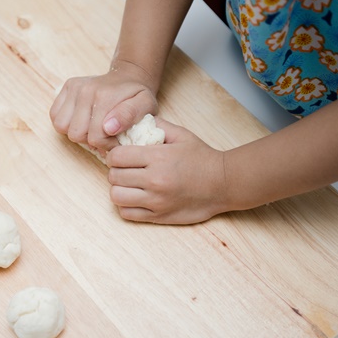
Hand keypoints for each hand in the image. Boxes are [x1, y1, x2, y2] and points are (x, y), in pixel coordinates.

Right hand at [49, 60, 157, 152]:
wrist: (129, 75)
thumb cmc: (137, 96)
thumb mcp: (145, 105)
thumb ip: (129, 116)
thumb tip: (108, 128)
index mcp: (104, 97)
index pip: (95, 137)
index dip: (106, 145)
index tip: (116, 140)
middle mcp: (85, 90)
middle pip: (76, 134)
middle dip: (90, 140)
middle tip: (103, 135)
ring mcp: (74, 87)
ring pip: (62, 127)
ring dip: (76, 132)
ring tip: (91, 128)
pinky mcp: (67, 87)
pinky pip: (54, 115)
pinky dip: (65, 123)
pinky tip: (81, 121)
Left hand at [106, 118, 227, 224]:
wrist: (224, 184)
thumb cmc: (201, 157)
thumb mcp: (181, 134)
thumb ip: (157, 125)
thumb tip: (134, 121)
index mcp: (158, 157)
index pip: (117, 157)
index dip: (114, 155)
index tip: (120, 156)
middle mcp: (154, 180)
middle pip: (114, 176)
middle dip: (116, 171)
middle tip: (124, 170)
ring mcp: (156, 200)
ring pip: (116, 196)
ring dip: (119, 189)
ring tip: (128, 185)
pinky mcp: (159, 216)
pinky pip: (127, 213)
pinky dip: (126, 206)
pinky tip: (135, 198)